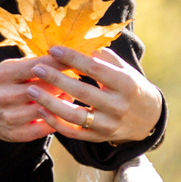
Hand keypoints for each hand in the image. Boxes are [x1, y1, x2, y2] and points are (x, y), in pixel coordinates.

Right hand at [0, 57, 72, 147]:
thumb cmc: (4, 84)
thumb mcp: (12, 67)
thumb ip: (36, 63)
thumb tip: (67, 56)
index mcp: (5, 74)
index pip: (38, 66)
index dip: (60, 64)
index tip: (77, 61)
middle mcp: (5, 95)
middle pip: (44, 89)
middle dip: (63, 84)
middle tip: (77, 81)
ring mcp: (9, 116)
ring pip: (45, 109)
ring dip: (61, 103)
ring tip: (69, 97)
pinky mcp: (15, 134)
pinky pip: (42, 128)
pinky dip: (55, 120)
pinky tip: (61, 114)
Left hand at [29, 45, 162, 144]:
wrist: (148, 119)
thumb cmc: (131, 86)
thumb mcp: (124, 69)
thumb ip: (102, 57)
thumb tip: (76, 43)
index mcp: (126, 84)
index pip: (95, 68)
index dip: (73, 58)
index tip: (53, 49)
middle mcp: (117, 106)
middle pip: (82, 91)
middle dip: (56, 78)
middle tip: (36, 67)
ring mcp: (108, 125)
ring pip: (74, 115)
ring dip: (49, 102)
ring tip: (32, 89)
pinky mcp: (99, 138)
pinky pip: (73, 132)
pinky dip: (55, 122)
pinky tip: (41, 109)